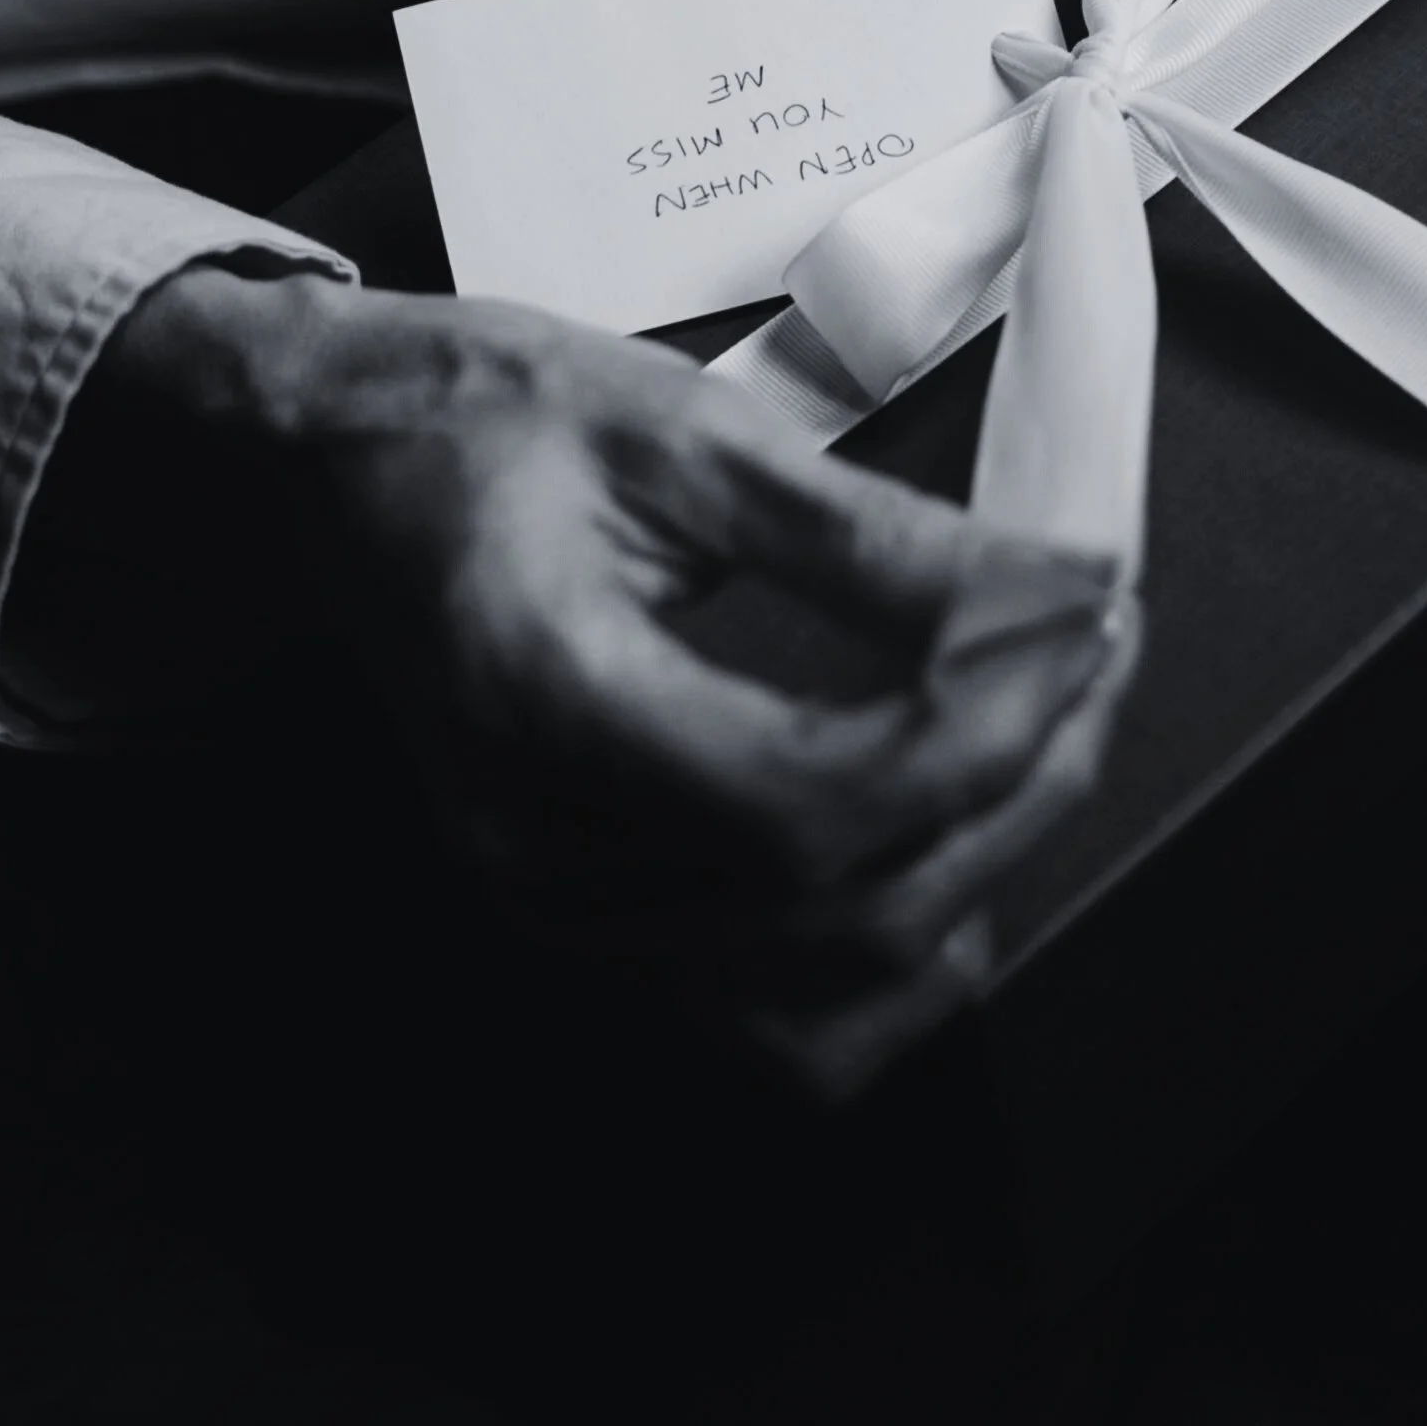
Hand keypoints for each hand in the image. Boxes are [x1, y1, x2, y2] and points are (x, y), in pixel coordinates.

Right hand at [26, 268, 1128, 1047]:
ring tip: (1044, 726)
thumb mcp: (685, 428)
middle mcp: (539, 844)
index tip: (1085, 619)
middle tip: (1095, 643)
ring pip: (822, 985)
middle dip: (1015, 780)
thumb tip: (1048, 593)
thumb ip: (873, 536)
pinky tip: (942, 851)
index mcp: (546, 701)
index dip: (983, 728)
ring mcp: (551, 901)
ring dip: (971, 867)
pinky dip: (881, 955)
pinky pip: (763, 1013)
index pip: (818, 796)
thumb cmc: (479, 412)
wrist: (331, 448)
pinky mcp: (580, 911)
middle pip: (843, 900)